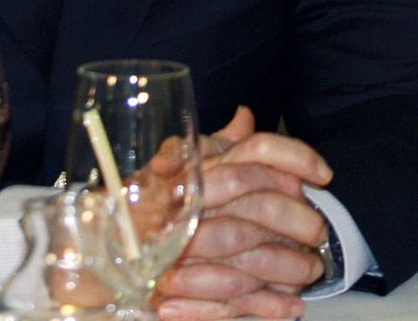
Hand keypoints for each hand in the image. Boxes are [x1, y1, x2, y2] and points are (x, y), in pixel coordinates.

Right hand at [155, 107, 337, 319]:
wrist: (93, 249)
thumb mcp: (181, 164)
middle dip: (298, 222)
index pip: (254, 153)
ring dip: (287, 269)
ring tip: (311, 272)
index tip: (324, 175)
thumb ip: (218, 145)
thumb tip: (246, 116)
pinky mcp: (170, 293)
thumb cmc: (143, 202)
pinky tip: (289, 307)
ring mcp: (178, 252)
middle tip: (320, 233)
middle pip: (258, 207)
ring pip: (248, 260)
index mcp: (196, 171)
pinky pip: (227, 302)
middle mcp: (188, 207)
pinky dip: (263, 307)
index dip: (295, 158)